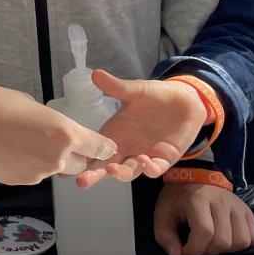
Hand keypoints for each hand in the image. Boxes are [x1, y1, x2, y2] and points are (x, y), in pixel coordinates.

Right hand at [0, 82, 116, 182]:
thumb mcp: (28, 102)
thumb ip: (46, 121)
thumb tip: (47, 129)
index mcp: (64, 134)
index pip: (98, 147)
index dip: (102, 146)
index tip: (105, 146)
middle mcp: (56, 159)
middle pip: (79, 165)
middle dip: (74, 156)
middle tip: (55, 140)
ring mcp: (35, 175)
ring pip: (51, 170)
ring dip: (44, 159)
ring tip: (18, 140)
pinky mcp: (16, 183)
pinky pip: (30, 174)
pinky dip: (24, 165)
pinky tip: (4, 149)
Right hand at [76, 72, 208, 186]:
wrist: (184, 100)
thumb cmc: (155, 96)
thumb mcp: (134, 90)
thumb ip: (116, 87)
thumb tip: (95, 74)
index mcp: (114, 134)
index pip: (95, 151)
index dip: (83, 160)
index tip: (68, 167)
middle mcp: (126, 149)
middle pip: (107, 167)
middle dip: (95, 175)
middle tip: (82, 181)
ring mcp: (144, 156)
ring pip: (129, 171)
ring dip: (120, 173)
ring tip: (112, 170)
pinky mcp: (164, 159)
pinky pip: (155, 169)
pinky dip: (148, 168)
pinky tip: (144, 161)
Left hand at [153, 181, 253, 254]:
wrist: (195, 176)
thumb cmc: (178, 198)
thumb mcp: (163, 214)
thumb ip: (165, 237)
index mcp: (199, 200)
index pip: (205, 232)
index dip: (194, 249)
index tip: (185, 251)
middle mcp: (222, 202)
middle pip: (223, 241)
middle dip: (208, 251)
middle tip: (198, 246)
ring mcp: (238, 206)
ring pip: (241, 241)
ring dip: (226, 249)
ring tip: (213, 243)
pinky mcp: (247, 211)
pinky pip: (253, 236)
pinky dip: (241, 244)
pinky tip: (227, 240)